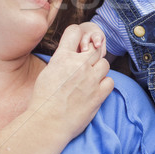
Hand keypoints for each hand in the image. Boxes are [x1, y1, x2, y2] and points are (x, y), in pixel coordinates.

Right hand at [30, 24, 113, 141]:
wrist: (47, 122)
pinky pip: (110, 81)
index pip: (75, 31)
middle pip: (95, 49)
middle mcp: (78, 65)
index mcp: (62, 57)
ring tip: (90, 80)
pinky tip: (96, 90)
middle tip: (85, 67)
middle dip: (91, 56)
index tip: (78, 44)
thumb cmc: (44, 99)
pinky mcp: (99, 94)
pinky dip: (105, 85)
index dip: (78, 36)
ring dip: (99, 70)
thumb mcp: (48, 71)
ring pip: (105, 64)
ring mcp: (90, 79)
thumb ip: (62, 60)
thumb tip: (71, 53)